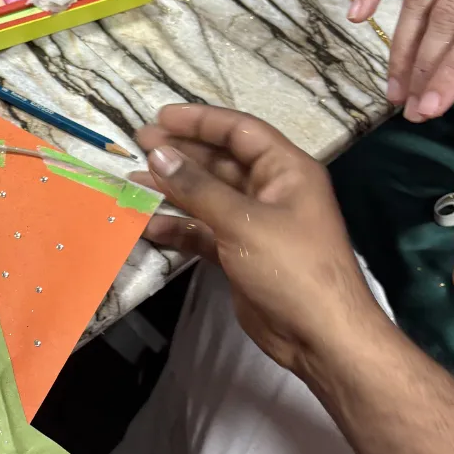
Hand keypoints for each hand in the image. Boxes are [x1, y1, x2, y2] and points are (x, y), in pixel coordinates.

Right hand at [136, 104, 389, 373]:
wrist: (319, 335)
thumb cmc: (291, 268)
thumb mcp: (242, 222)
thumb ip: (197, 187)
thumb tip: (158, 154)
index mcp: (286, 170)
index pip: (240, 131)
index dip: (200, 121)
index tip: (160, 118)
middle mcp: (270, 191)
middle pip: (220, 161)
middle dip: (181, 153)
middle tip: (138, 146)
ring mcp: (254, 224)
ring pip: (207, 197)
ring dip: (173, 189)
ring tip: (134, 181)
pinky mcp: (240, 254)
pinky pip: (203, 231)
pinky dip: (178, 227)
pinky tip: (149, 224)